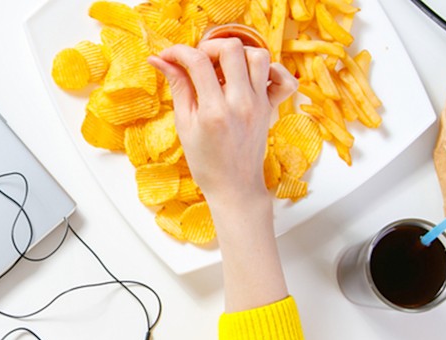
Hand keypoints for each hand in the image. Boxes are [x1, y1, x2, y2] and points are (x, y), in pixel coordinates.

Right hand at [149, 41, 295, 310]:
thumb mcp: (184, 125)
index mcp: (214, 110)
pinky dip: (272, 69)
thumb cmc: (206, 162)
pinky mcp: (271, 107)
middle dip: (210, 46)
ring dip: (238, 54)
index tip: (170, 56)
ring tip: (223, 68)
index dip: (180, 51)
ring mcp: (259, 104)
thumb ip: (178, 88)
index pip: (198, 62)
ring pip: (259, 56)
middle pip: (232, 49)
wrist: (234, 187)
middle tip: (200, 60)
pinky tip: (253, 75)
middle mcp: (240, 103)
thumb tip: (161, 60)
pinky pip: (285, 79)